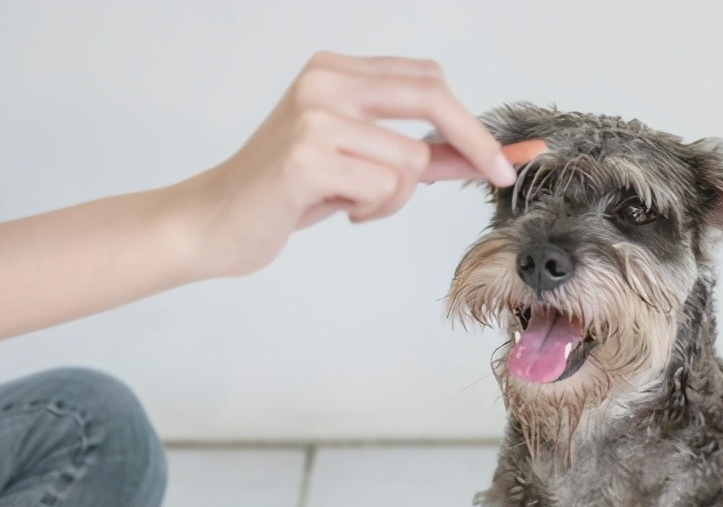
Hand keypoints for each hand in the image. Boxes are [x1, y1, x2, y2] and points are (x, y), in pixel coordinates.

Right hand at [184, 51, 517, 277]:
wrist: (216, 220)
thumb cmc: (290, 192)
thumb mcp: (363, 162)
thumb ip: (425, 155)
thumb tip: (490, 159)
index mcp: (336, 70)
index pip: (427, 79)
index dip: (473, 119)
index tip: (505, 158)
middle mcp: (325, 82)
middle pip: (432, 96)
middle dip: (476, 142)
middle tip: (500, 177)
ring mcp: (314, 117)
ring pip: (410, 160)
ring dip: (397, 198)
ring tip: (354, 203)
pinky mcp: (306, 158)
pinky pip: (383, 189)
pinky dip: (373, 211)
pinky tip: (337, 211)